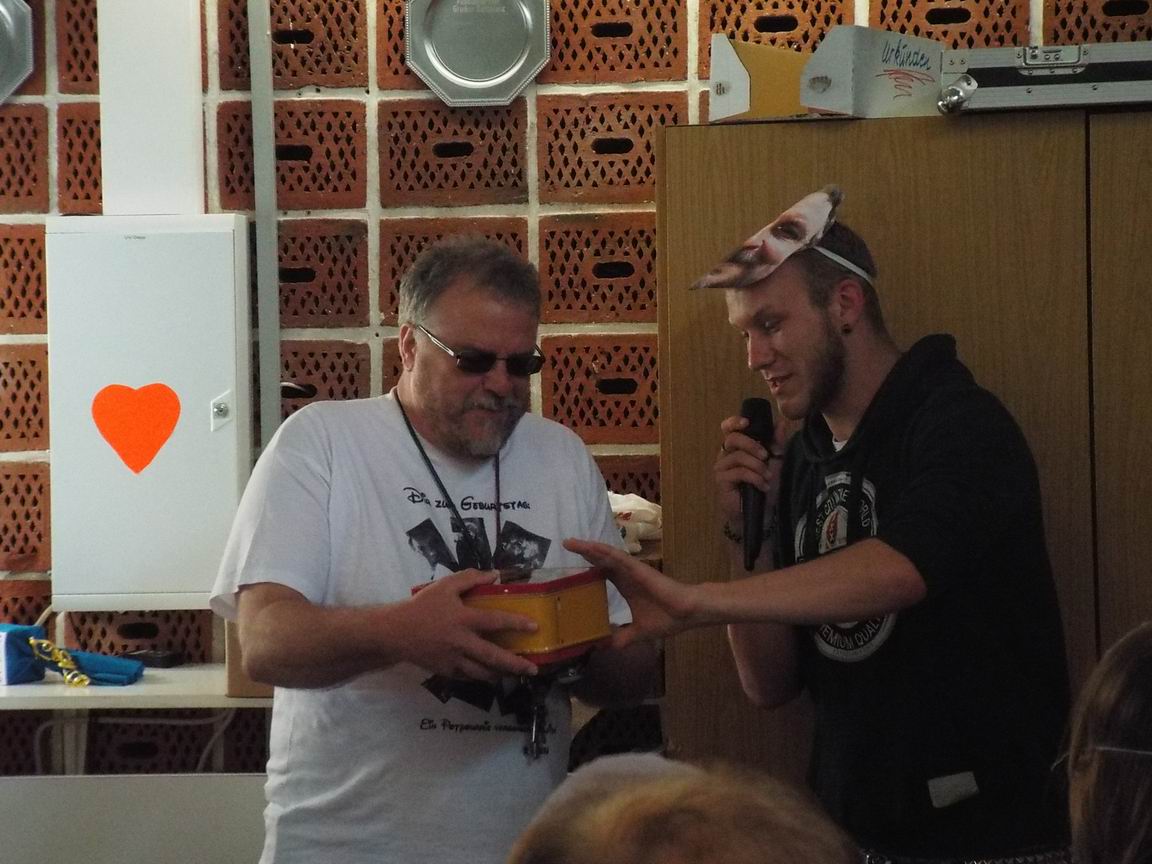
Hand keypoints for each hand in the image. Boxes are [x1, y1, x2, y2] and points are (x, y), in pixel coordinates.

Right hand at [399, 570, 538, 680]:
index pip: (495, 621)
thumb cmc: (422, 606)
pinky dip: (481, 677)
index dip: (516, 624)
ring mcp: (453, 660)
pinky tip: (490, 674)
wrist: (395, 631)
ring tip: (515, 674)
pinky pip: (468, 678)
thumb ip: (470, 578)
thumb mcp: (445, 586)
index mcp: (463, 619)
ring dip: (501, 675)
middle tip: (533, 669)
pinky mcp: (446, 672)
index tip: (535, 627)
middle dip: (515, 665)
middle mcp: (461, 642)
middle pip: (493, 657)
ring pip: (482, 673)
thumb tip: (495, 575)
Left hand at [563, 539, 695, 648]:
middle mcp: (625, 575)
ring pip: (605, 555)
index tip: (569, 568)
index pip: (601, 574)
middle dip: (583, 554)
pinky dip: (602, 551)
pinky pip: (617, 557)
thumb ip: (622, 637)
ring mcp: (631, 570)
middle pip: (600, 561)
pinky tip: (589, 547)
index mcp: (625, 587)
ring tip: (570, 542)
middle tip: (565, 546)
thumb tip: (605, 648)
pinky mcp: (637, 568)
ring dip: (588, 548)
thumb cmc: (667, 618)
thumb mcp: (638, 632)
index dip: (587, 569)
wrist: (687, 613)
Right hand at [714, 413, 796, 528]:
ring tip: (768, 477)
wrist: (760, 512)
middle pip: (732, 438)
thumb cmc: (765, 486)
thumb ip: (777, 442)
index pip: (728, 428)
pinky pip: (738, 472)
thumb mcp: (776, 462)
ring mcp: (721, 467)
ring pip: (738, 456)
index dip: (734, 422)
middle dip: (752, 445)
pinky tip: (762, 486)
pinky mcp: (721, 480)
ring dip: (757, 466)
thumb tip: (781, 422)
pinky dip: (754, 477)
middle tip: (766, 456)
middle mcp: (725, 454)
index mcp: (737, 447)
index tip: (747, 422)